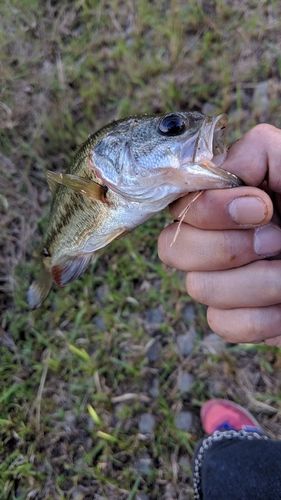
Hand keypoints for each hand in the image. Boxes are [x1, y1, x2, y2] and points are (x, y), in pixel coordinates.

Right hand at [158, 124, 280, 346]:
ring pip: (198, 288)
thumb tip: (217, 172)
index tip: (262, 209)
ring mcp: (225, 280)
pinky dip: (260, 318)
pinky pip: (222, 323)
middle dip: (228, 248)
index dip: (210, 210)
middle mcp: (217, 238)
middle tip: (278, 242)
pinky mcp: (238, 317)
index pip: (180, 204)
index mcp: (228, 200)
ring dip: (255, 283)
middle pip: (174, 248)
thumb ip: (257, 152)